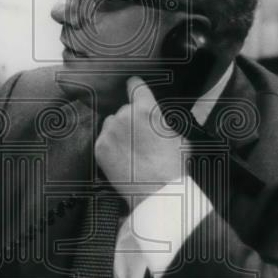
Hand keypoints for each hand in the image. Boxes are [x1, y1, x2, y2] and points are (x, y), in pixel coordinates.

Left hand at [94, 75, 187, 199]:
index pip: (135, 85)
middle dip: (130, 120)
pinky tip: (123, 158)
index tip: (132, 86)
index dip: (135, 86)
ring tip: (131, 150)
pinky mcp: (99, 147)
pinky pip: (103, 140)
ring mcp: (109, 131)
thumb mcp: (178, 135)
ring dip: (118, 132)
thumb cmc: (173, 166)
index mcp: (146, 108)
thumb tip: (156, 117)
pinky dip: (110, 146)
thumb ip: (162, 120)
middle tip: (140, 138)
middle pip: (124, 110)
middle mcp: (124, 115)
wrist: (157, 191)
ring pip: (111, 124)